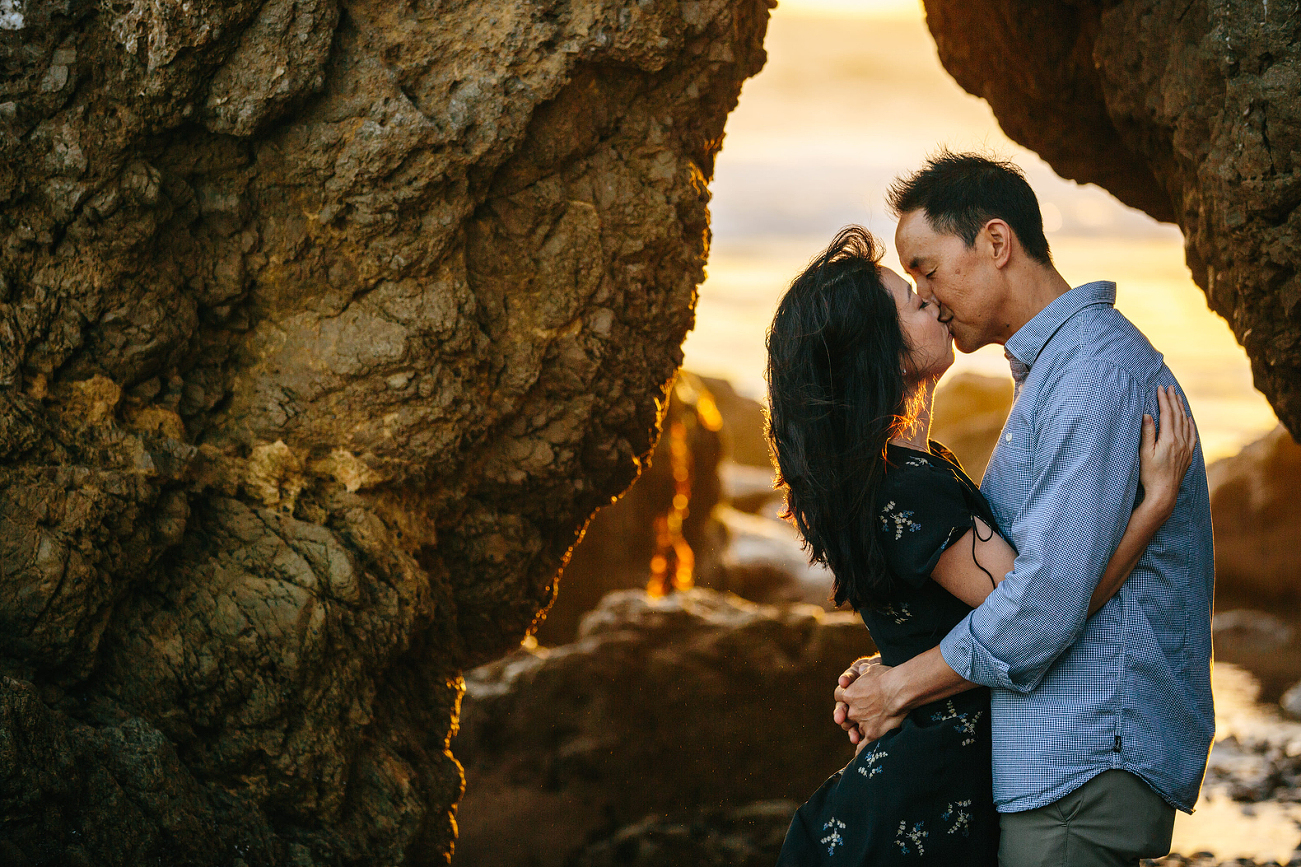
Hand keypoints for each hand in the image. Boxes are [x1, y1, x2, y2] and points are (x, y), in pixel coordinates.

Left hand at [833, 655, 905, 744]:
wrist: (900, 690)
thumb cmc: (888, 676)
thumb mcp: (872, 669)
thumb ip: (864, 671)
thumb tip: (862, 668)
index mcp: (849, 694)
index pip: (838, 696)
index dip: (844, 697)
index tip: (848, 698)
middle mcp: (852, 710)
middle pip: (844, 716)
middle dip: (848, 717)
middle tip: (857, 717)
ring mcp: (861, 723)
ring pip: (853, 731)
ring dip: (855, 732)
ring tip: (858, 735)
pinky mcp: (872, 734)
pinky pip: (862, 745)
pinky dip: (860, 750)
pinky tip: (859, 755)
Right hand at [1139, 385, 1196, 512]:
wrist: (1164, 493)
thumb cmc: (1150, 474)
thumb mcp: (1144, 453)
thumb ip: (1147, 433)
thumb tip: (1147, 414)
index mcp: (1169, 439)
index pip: (1167, 414)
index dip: (1164, 400)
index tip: (1160, 388)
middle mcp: (1181, 442)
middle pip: (1178, 416)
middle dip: (1173, 400)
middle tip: (1169, 388)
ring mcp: (1186, 448)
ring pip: (1186, 423)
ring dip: (1181, 409)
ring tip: (1178, 398)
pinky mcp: (1188, 455)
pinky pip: (1192, 434)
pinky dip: (1190, 424)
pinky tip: (1188, 419)